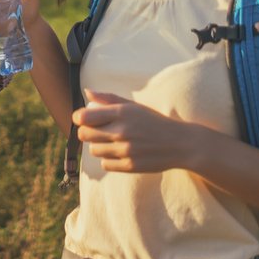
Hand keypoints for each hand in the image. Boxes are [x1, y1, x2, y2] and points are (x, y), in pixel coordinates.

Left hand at [73, 88, 197, 172]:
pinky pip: (105, 164)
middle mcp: (122, 131)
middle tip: (95, 131)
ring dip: (98, 146)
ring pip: (94, 150)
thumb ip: (109, 99)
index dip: (79, 118)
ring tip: (109, 142)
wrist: (179, 143)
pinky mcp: (130, 166)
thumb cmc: (153, 121)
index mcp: (122, 113)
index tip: (83, 118)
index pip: (84, 117)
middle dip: (86, 132)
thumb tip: (87, 92)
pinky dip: (108, 160)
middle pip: (85, 134)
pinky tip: (118, 153)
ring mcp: (125, 150)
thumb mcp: (133, 106)